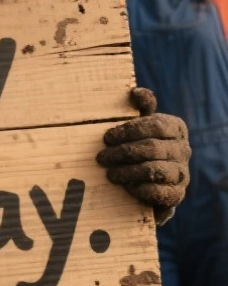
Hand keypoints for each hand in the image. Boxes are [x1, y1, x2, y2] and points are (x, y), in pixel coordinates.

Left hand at [98, 86, 190, 221]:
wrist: (157, 180)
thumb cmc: (145, 144)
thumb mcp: (144, 123)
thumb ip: (142, 107)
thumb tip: (134, 92)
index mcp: (176, 128)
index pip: (154, 125)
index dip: (129, 131)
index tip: (107, 137)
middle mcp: (183, 149)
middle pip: (152, 148)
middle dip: (123, 152)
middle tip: (101, 157)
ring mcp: (182, 173)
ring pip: (154, 170)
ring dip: (128, 172)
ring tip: (110, 173)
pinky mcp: (177, 194)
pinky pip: (158, 192)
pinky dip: (140, 189)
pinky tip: (125, 186)